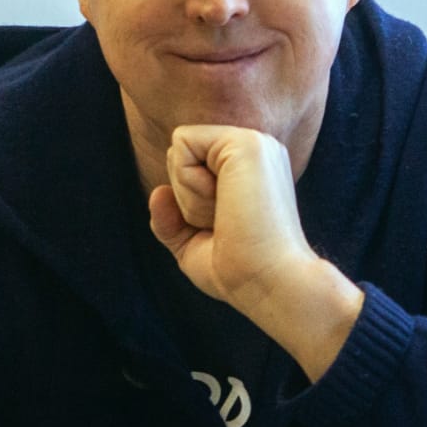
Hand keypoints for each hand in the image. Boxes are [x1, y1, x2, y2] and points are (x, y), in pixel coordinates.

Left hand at [151, 126, 363, 380]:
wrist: (268, 284)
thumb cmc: (239, 273)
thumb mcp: (193, 246)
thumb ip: (171, 220)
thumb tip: (158, 192)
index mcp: (250, 170)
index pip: (188, 166)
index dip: (188, 204)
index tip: (224, 228)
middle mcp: (255, 151)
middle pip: (178, 157)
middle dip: (186, 199)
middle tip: (225, 223)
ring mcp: (253, 143)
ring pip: (178, 152)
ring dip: (189, 197)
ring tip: (229, 217)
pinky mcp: (244, 142)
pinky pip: (182, 146)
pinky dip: (189, 185)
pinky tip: (223, 205)